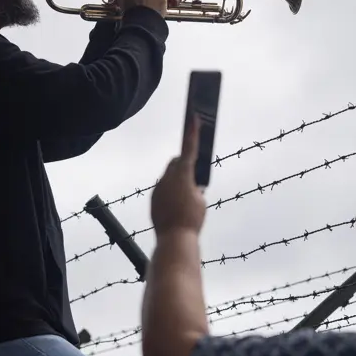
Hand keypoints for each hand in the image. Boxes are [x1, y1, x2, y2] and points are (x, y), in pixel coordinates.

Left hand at [151, 115, 206, 235]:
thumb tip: (193, 185)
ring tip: (186, 199)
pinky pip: (163, 189)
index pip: (189, 149)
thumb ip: (196, 188)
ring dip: (177, 181)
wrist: (174, 238)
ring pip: (169, 176)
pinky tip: (177, 207)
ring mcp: (158, 188)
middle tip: (194, 177)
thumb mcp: (201, 201)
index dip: (192, 132)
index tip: (193, 117)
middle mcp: (168, 177)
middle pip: (176, 162)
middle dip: (184, 165)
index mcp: (183, 175)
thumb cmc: (192, 218)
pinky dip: (171, 192)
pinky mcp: (153, 198)